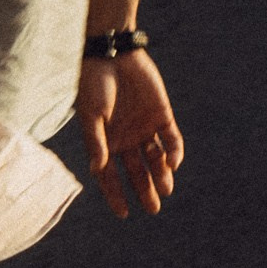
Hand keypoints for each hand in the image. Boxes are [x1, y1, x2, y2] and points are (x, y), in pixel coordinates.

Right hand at [75, 49, 183, 219]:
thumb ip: (97, 142)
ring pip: (156, 159)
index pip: (110, 174)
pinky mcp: (162, 115)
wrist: (112, 54)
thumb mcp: (92, 115)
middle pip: (137, 171)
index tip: (124, 213)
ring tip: (166, 190)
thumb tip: (97, 170)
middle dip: (144, 190)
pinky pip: (171, 139)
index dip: (116, 194)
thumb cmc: (94, 84)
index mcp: (105, 141)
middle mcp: (125, 138)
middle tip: (153, 209)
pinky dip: (174, 152)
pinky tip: (173, 163)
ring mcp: (144, 127)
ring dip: (161, 175)